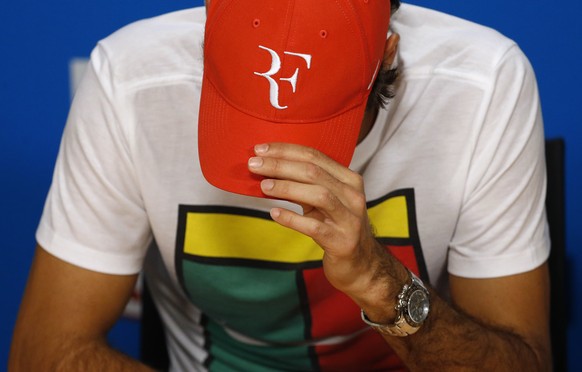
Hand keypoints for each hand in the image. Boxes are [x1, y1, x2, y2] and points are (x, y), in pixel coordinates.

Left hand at [248, 143, 401, 308]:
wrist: (361, 264)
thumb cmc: (337, 227)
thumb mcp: (324, 202)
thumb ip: (303, 185)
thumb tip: (268, 169)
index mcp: (349, 180)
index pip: (315, 156)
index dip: (286, 150)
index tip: (261, 149)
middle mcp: (352, 196)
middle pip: (314, 172)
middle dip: (280, 165)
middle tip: (254, 164)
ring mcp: (349, 219)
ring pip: (318, 195)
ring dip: (287, 188)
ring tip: (263, 187)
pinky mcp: (342, 242)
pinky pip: (314, 227)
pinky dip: (292, 218)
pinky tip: (274, 213)